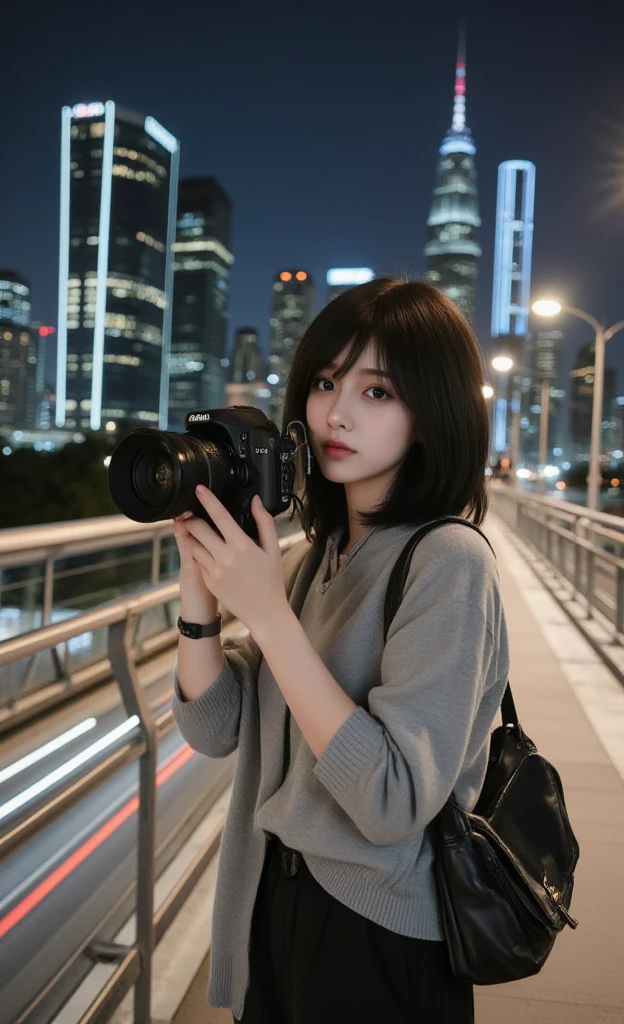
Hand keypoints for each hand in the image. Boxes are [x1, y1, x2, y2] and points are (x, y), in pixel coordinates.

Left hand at [174, 486, 288, 636]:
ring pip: (192, 544)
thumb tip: (256, 501)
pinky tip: (205, 550)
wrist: (265, 612)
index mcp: (242, 546)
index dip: (207, 500)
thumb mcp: (273, 549)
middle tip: (192, 511)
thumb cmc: (271, 580)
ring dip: (192, 535)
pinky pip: (197, 560)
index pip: (220, 516)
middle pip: (197, 529)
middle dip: (192, 517)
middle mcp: (225, 557)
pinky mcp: (208, 581)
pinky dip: (198, 552)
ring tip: (196, 529)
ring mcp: (213, 571)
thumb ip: (264, 522)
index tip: (198, 489)